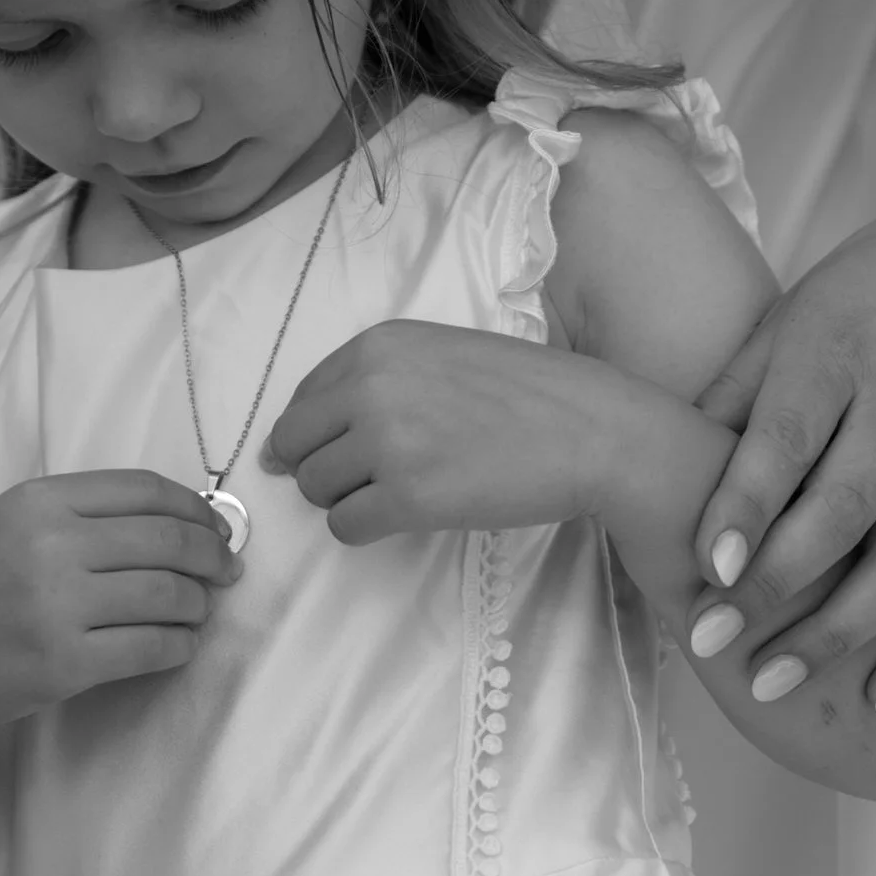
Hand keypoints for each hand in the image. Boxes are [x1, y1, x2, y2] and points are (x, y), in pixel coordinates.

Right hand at [0, 472, 238, 742]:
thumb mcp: (4, 526)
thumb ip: (75, 515)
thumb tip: (174, 519)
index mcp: (36, 500)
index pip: (145, 490)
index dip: (197, 509)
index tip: (217, 528)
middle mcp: (49, 544)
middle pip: (168, 538)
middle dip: (213, 556)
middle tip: (227, 572)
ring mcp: (56, 606)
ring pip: (169, 594)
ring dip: (200, 603)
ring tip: (200, 610)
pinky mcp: (65, 664)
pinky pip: (153, 647)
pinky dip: (180, 645)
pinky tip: (178, 645)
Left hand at [264, 322, 614, 542]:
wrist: (592, 430)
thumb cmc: (526, 394)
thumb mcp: (441, 356)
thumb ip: (374, 382)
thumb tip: (283, 444)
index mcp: (378, 346)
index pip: (302, 399)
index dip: (312, 435)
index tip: (340, 452)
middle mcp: (371, 387)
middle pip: (295, 445)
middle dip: (321, 468)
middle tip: (371, 479)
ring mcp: (387, 443)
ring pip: (315, 488)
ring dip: (346, 499)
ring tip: (399, 492)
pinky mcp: (407, 498)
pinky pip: (345, 525)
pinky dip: (366, 528)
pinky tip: (406, 515)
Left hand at [687, 180, 875, 708]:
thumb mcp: (796, 310)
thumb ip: (735, 388)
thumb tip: (666, 462)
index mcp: (840, 353)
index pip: (790, 437)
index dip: (748, 505)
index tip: (708, 566)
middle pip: (845, 509)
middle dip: (776, 585)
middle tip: (712, 642)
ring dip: (844, 629)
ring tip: (777, 681)